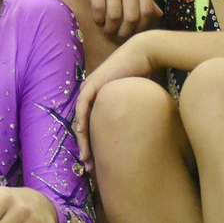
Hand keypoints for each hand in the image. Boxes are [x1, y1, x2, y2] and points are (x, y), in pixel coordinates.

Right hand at [70, 0, 160, 39]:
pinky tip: (97, 20)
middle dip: (124, 33)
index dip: (140, 28)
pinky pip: (98, 9)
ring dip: (109, 29)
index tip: (132, 34)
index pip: (147, 11)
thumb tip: (158, 14)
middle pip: (132, 17)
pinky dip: (98, 19)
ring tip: (106, 30)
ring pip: (114, 16)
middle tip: (117, 37)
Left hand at [71, 35, 157, 168]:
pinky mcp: (93, 84)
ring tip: (85, 157)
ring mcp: (90, 89)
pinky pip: (83, 105)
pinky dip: (81, 119)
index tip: (96, 162)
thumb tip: (136, 132)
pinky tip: (81, 131)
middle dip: (85, 147)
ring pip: (80, 119)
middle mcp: (91, 94)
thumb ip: (127, 112)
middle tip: (89, 166)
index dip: (92, 144)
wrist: (143, 55)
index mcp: (99, 99)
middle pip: (83, 126)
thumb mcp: (131, 98)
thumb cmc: (142, 75)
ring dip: (81, 139)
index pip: (90, 126)